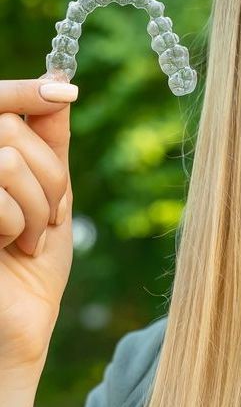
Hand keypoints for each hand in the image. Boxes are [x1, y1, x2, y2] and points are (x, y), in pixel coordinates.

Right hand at [0, 77, 76, 383]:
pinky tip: (10, 249)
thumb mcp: (51, 192)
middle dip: (49, 175)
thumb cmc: (32, 263)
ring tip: (29, 237)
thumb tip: (58, 80)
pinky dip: (20, 224)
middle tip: (50, 215)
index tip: (67, 90)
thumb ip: (49, 141)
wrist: (20, 326)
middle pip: (8, 129)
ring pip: (5, 159)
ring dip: (38, 203)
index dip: (25, 92)